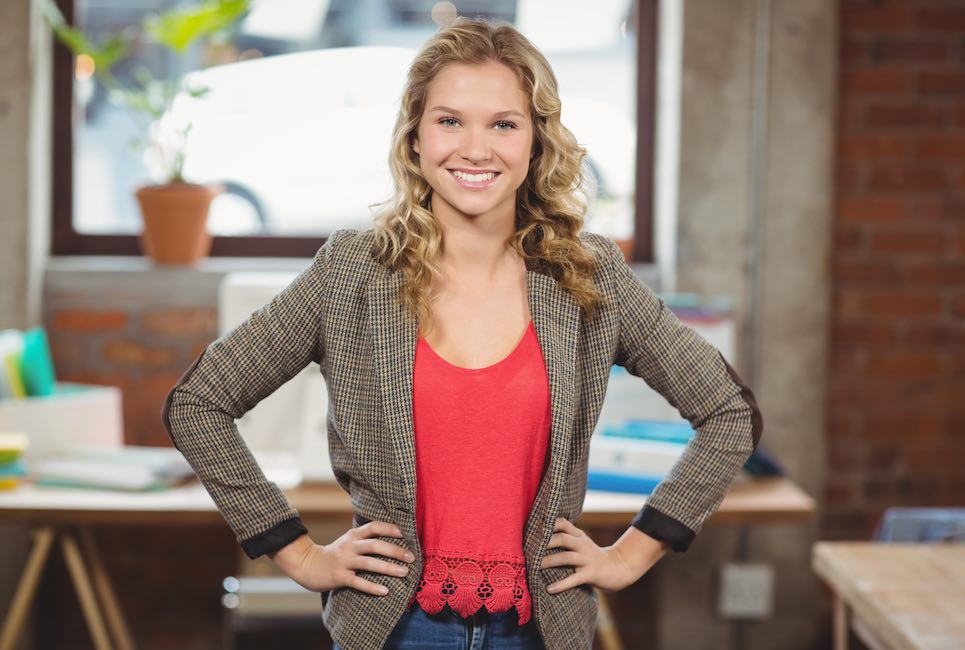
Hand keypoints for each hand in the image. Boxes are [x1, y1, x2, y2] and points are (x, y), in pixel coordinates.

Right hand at [268, 521, 415, 595]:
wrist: (308, 565)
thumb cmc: (335, 554)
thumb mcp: (349, 542)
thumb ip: (366, 539)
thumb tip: (394, 539)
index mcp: (353, 535)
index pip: (374, 527)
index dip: (391, 528)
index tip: (407, 533)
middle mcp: (349, 546)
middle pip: (375, 545)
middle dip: (395, 550)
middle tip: (412, 557)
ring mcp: (344, 561)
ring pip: (369, 563)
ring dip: (388, 567)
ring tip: (404, 572)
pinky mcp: (339, 577)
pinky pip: (358, 582)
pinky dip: (372, 586)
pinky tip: (385, 591)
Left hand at [539, 517, 668, 593]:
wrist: (618, 568)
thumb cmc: (593, 556)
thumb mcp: (582, 541)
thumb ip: (566, 535)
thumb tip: (542, 533)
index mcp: (579, 535)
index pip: (562, 523)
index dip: (548, 524)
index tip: (532, 527)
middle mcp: (582, 544)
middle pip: (562, 538)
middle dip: (544, 543)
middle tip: (527, 548)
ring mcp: (587, 559)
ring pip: (566, 558)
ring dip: (548, 562)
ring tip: (533, 567)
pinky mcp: (591, 574)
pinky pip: (574, 579)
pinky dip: (561, 584)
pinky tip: (549, 589)